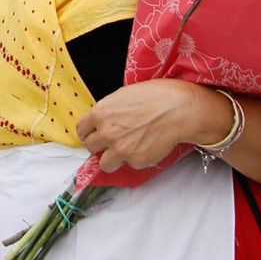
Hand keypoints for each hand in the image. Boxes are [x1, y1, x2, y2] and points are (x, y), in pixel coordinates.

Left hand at [75, 80, 228, 173]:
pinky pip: (130, 165)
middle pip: (90, 147)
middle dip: (100, 146)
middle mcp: (106, 133)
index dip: (89, 132)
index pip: (82, 130)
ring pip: (105, 164)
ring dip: (113, 159)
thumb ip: (109, 110)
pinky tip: (148, 146)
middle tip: (113, 142)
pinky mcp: (135, 161)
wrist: (178, 109)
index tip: (95, 135)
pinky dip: (137, 159)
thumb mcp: (124, 95)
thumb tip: (104, 121)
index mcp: (100, 113)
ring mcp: (120, 149)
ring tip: (128, 150)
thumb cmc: (156, 96)